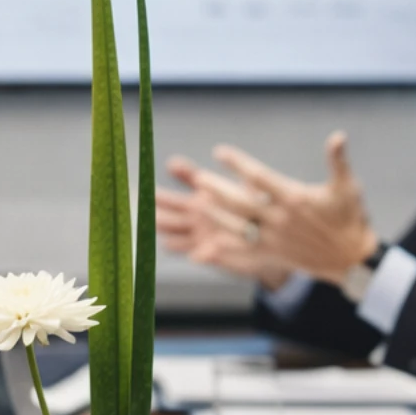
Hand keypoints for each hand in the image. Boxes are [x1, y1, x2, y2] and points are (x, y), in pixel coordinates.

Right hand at [157, 180, 295, 285]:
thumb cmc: (260, 213)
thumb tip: (231, 168)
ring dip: (163, 222)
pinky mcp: (202, 250)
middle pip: (174, 202)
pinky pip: (186, 248)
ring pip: (173, 225)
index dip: (181, 171)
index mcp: (208, 191)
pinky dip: (179, 246)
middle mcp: (197, 211)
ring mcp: (197, 230)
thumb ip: (244, 178)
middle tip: (148, 192)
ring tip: (152, 217)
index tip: (174, 164)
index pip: (189, 177)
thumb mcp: (253, 192)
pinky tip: (168, 244)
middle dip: (161, 198)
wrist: (267, 244)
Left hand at [181, 133, 380, 285]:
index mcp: (294, 198)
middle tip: (198, 178)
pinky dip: (224, 249)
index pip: (259, 177)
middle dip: (218, 190)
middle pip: (241, 203)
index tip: (220, 152)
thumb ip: (338, 161)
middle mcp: (281, 219)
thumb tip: (338, 136)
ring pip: (238, 227)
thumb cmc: (350, 218)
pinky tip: (205, 246)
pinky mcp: (273, 255)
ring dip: (217, 215)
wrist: (351, 258)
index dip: (238, 163)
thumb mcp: (347, 187)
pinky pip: (243, 252)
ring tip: (199, 204)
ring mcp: (275, 239)